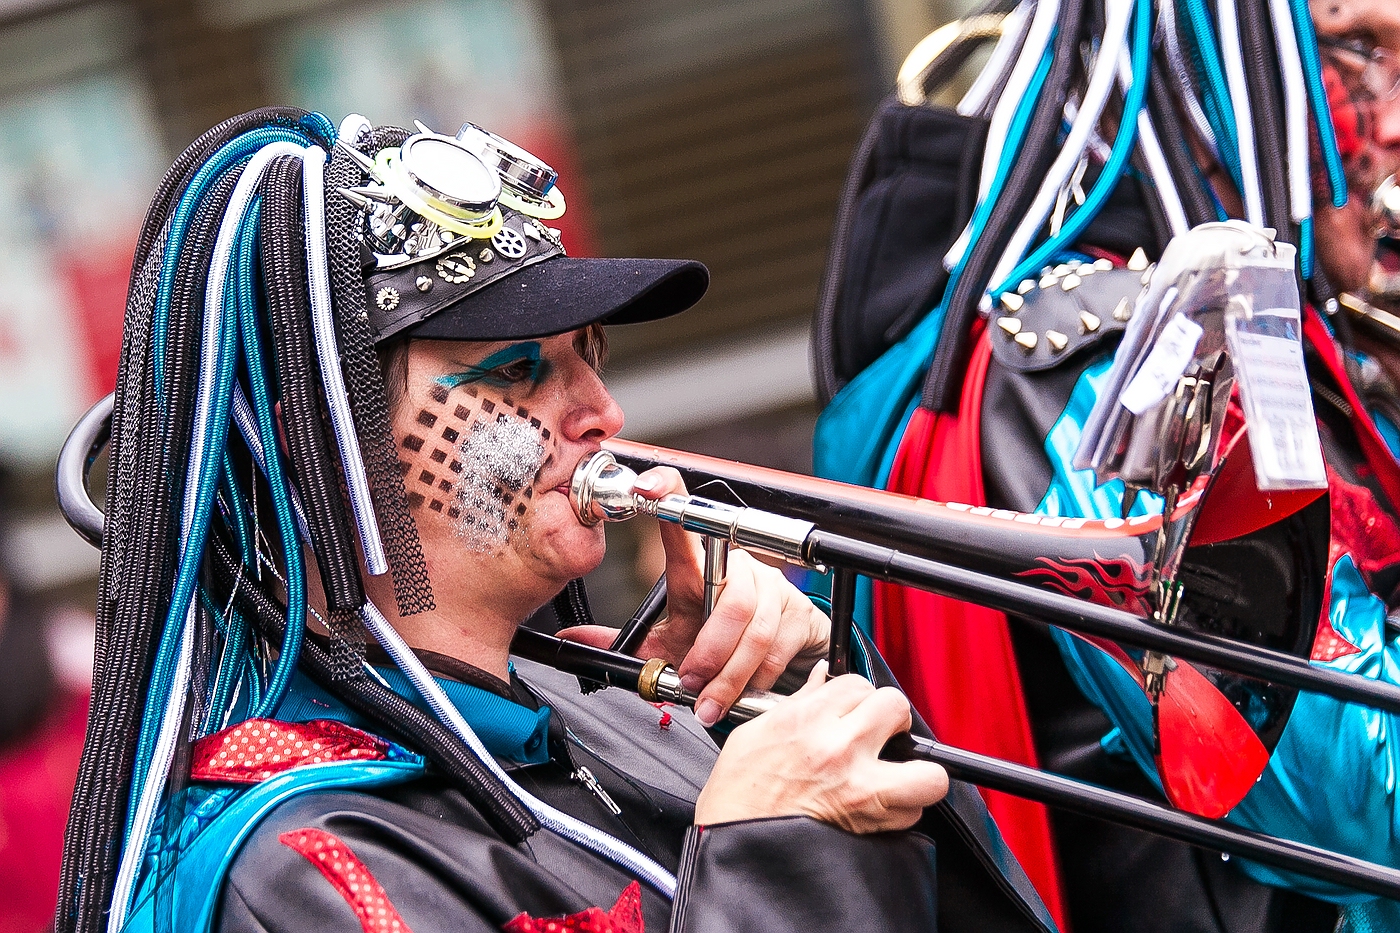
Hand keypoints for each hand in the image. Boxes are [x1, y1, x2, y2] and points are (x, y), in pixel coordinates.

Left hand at [559, 467, 830, 725]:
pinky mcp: (800, 613)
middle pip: (730, 596)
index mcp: (698, 568)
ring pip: (755, 628)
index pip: (685, 516)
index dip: (668, 493)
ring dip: (730, 673)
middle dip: (709, 648)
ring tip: (709, 702)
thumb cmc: (718, 643)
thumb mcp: (668, 643)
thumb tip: (569, 642)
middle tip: (690, 681)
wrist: (779, 656)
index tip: (646, 489)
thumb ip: (621, 643)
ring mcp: (772, 588)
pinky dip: (757, 678)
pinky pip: (779, 646)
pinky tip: (743, 695)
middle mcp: (738, 568)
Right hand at [694, 663, 948, 832]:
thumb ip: (799, 703)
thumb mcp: (756, 732)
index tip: (851, 708)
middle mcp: (839, 749)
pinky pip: (912, 812)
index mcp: (807, 720)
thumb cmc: (738, 793)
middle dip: (890, 718)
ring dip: (915, 770)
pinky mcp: (869, 823)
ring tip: (893, 772)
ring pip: (927, 771)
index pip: (859, 683)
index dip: (857, 695)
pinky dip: (902, 809)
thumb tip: (823, 679)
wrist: (732, 842)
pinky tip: (878, 805)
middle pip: (897, 708)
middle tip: (877, 733)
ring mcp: (860, 788)